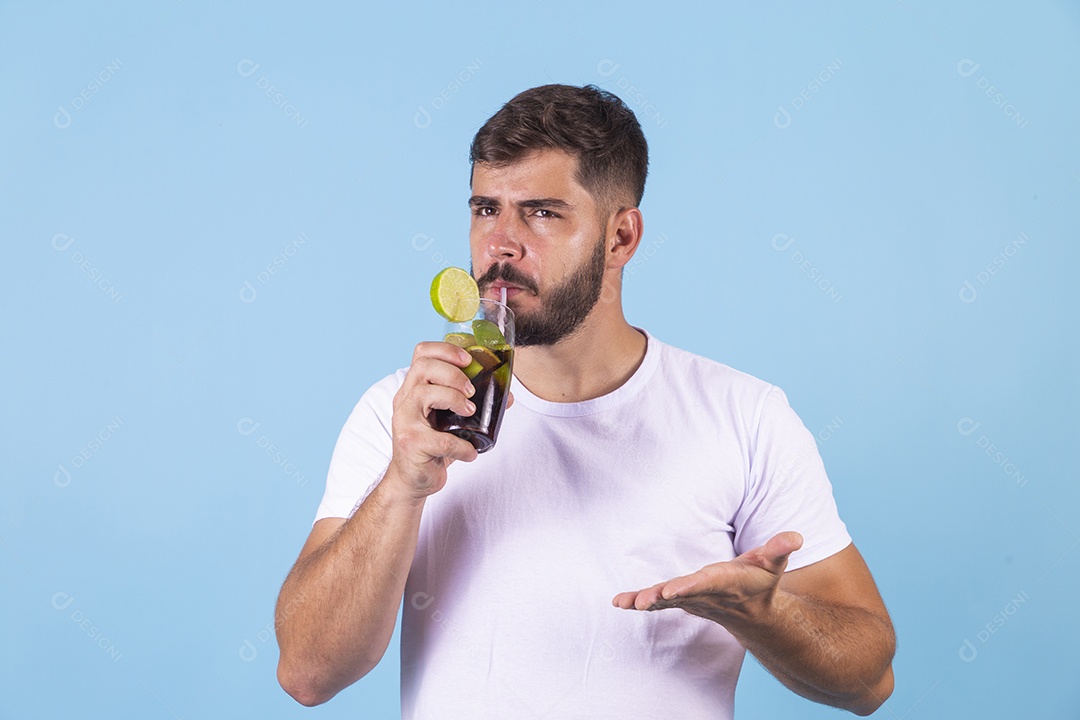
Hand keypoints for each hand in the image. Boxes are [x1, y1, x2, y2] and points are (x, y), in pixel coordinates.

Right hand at [386, 341, 481, 499]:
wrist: (412, 481)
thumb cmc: (432, 447)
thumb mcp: (450, 422)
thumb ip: (472, 406)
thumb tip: (507, 397)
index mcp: (413, 389)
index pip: (421, 354)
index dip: (445, 350)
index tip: (468, 360)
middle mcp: (404, 401)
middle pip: (422, 368)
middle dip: (452, 373)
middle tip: (471, 391)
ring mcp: (404, 421)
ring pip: (424, 394)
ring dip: (454, 399)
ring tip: (470, 411)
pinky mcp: (411, 444)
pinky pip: (441, 439)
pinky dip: (461, 446)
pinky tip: (470, 452)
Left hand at [611, 532, 803, 627]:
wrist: (754, 613)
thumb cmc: (762, 581)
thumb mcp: (774, 563)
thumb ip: (781, 548)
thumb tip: (795, 536)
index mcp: (725, 583)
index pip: (705, 584)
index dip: (689, 586)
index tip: (672, 589)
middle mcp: (705, 594)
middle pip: (681, 595)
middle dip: (663, 597)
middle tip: (646, 601)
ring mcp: (690, 600)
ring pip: (665, 602)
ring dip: (645, 602)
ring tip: (626, 603)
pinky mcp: (680, 601)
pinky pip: (656, 602)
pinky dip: (637, 602)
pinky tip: (618, 602)